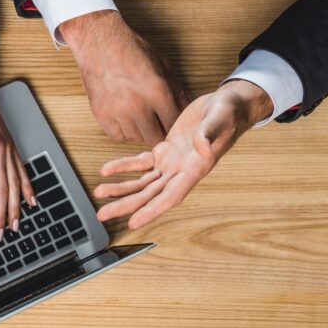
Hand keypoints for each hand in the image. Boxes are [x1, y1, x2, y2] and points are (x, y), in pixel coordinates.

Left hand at [0, 42, 34, 240]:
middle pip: (3, 193)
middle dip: (2, 216)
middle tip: (0, 233)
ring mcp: (7, 150)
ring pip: (14, 186)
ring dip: (15, 208)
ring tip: (14, 224)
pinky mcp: (12, 146)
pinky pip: (22, 171)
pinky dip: (27, 188)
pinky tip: (30, 201)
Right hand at [61, 10, 186, 144]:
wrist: (99, 41)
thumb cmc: (131, 49)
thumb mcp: (161, 63)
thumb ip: (176, 89)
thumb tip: (185, 109)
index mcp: (157, 91)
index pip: (173, 123)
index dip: (175, 126)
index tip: (173, 125)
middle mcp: (137, 105)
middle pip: (155, 138)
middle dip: (159, 133)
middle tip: (157, 125)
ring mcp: (117, 111)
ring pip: (135, 138)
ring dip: (140, 131)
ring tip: (140, 117)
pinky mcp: (101, 114)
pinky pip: (117, 135)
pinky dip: (123, 130)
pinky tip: (125, 118)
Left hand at [94, 79, 271, 229]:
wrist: (228, 105)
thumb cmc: (229, 112)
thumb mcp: (221, 118)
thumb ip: (210, 132)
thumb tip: (201, 147)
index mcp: (195, 169)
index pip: (170, 197)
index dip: (151, 211)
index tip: (133, 222)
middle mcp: (181, 172)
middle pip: (149, 195)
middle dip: (125, 205)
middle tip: (102, 215)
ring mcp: (172, 163)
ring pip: (142, 182)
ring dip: (120, 189)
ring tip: (99, 192)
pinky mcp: (166, 151)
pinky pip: (141, 163)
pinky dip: (124, 166)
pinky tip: (107, 170)